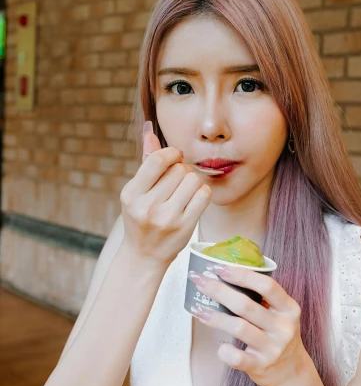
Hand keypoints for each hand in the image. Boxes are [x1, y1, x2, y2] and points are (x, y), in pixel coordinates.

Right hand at [119, 121, 211, 268]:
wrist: (144, 255)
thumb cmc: (141, 218)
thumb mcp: (136, 192)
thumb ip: (146, 161)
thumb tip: (149, 130)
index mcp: (131, 194)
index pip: (158, 160)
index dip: (171, 154)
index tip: (174, 157)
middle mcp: (148, 206)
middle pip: (179, 169)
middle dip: (182, 170)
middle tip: (178, 181)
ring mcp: (167, 218)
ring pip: (193, 180)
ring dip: (193, 182)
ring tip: (185, 191)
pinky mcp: (185, 227)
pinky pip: (204, 195)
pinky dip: (202, 193)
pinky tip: (194, 199)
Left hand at [188, 264, 313, 385]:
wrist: (292, 372)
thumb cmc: (279, 337)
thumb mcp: (281, 315)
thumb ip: (263, 299)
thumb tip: (226, 277)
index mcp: (289, 309)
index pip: (267, 286)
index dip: (242, 275)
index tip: (220, 268)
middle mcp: (283, 328)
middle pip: (246, 305)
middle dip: (219, 291)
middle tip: (201, 282)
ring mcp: (272, 348)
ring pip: (238, 328)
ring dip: (215, 317)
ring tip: (199, 309)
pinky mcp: (260, 366)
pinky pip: (236, 357)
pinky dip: (223, 350)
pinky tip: (219, 345)